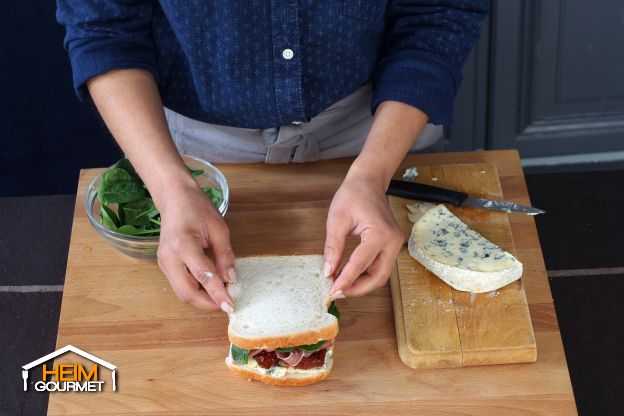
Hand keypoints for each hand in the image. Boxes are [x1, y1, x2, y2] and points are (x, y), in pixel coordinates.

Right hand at [156, 182, 235, 311]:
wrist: (174, 198)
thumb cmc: (197, 208)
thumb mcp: (219, 229)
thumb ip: (225, 256)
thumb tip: (232, 280)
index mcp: (183, 245)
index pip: (203, 277)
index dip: (218, 294)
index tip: (231, 305)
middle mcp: (169, 257)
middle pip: (187, 293)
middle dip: (207, 303)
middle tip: (227, 303)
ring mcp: (163, 263)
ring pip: (182, 292)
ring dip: (202, 299)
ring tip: (220, 295)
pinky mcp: (164, 265)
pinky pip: (179, 285)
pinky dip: (195, 290)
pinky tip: (209, 287)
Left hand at [323, 171, 403, 297]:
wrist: (369, 181)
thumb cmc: (353, 195)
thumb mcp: (337, 220)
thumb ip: (333, 247)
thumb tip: (328, 272)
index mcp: (380, 233)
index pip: (361, 264)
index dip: (346, 280)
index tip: (332, 291)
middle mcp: (393, 242)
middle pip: (378, 277)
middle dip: (357, 289)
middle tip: (337, 293)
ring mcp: (396, 244)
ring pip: (381, 275)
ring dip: (362, 284)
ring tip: (341, 286)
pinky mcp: (392, 246)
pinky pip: (380, 267)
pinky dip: (366, 275)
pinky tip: (349, 276)